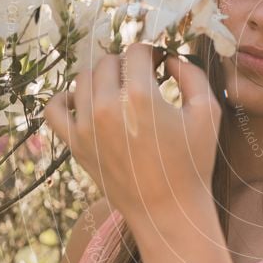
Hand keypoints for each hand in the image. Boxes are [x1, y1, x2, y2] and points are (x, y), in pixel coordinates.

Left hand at [43, 42, 221, 222]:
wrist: (168, 211)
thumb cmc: (193, 163)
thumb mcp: (208, 113)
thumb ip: (192, 75)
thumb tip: (170, 58)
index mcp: (140, 97)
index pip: (137, 51)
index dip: (153, 52)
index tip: (162, 63)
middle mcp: (106, 107)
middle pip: (108, 62)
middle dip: (128, 64)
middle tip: (144, 78)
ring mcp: (85, 126)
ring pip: (83, 79)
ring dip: (103, 78)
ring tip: (121, 91)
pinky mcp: (74, 144)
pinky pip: (54, 108)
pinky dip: (66, 98)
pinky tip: (86, 102)